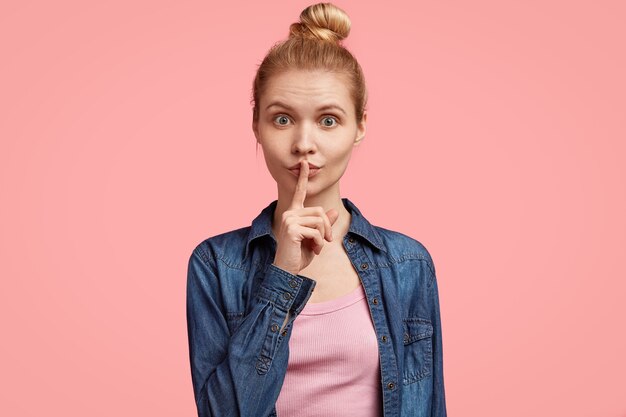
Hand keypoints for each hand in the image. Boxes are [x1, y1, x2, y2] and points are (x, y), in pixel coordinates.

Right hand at [272, 160, 339, 275]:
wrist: (287, 270)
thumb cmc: (299, 254)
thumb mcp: (316, 238)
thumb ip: (323, 224)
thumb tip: (333, 211)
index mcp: (293, 213)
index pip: (299, 192)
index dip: (303, 177)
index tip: (305, 163)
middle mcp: (289, 213)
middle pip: (320, 211)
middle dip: (327, 228)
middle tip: (326, 242)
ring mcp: (289, 219)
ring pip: (320, 221)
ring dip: (323, 237)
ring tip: (317, 247)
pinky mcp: (291, 228)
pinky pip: (316, 231)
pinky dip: (320, 243)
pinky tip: (313, 250)